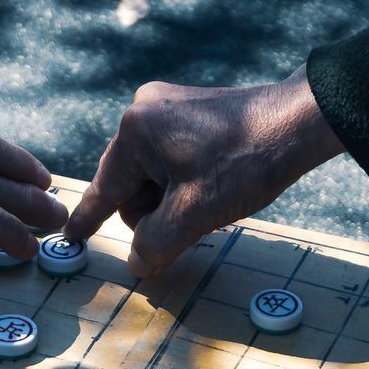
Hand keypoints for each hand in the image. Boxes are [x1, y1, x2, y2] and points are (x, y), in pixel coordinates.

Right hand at [63, 65, 343, 276]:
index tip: (68, 236)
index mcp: (135, 132)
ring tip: (212, 196)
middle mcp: (143, 110)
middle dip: (156, 210)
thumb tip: (136, 263)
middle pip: (130, 184)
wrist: (300, 123)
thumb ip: (155, 244)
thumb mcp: (194, 215)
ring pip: (154, 174)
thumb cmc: (246, 165)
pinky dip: (187, 180)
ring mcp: (168, 105)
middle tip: (194, 215)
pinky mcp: (191, 109)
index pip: (104, 188)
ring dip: (175, 197)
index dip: (87, 219)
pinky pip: (173, 157)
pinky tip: (215, 182)